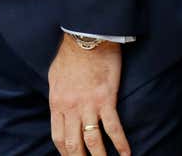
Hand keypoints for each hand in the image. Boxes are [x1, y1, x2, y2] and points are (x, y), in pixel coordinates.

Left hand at [48, 35, 130, 155]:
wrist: (86, 38)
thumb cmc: (70, 56)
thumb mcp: (55, 77)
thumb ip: (58, 96)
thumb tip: (60, 108)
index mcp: (57, 103)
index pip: (58, 137)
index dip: (65, 153)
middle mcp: (70, 108)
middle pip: (73, 143)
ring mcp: (88, 105)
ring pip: (92, 141)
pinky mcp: (105, 99)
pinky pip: (113, 127)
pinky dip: (120, 143)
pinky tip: (126, 154)